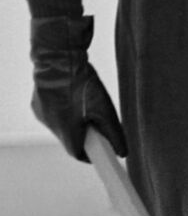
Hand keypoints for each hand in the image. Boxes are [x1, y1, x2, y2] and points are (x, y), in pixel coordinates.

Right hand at [30, 16, 127, 162]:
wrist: (58, 60)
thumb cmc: (83, 85)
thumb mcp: (105, 110)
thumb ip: (115, 133)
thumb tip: (123, 153)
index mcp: (67, 132)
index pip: (79, 154)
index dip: (93, 154)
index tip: (104, 152)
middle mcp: (51, 127)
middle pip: (71, 139)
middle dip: (85, 134)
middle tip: (98, 123)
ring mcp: (42, 115)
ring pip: (62, 126)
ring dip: (74, 121)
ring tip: (85, 104)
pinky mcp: (37, 104)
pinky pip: (53, 113)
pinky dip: (64, 110)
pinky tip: (72, 97)